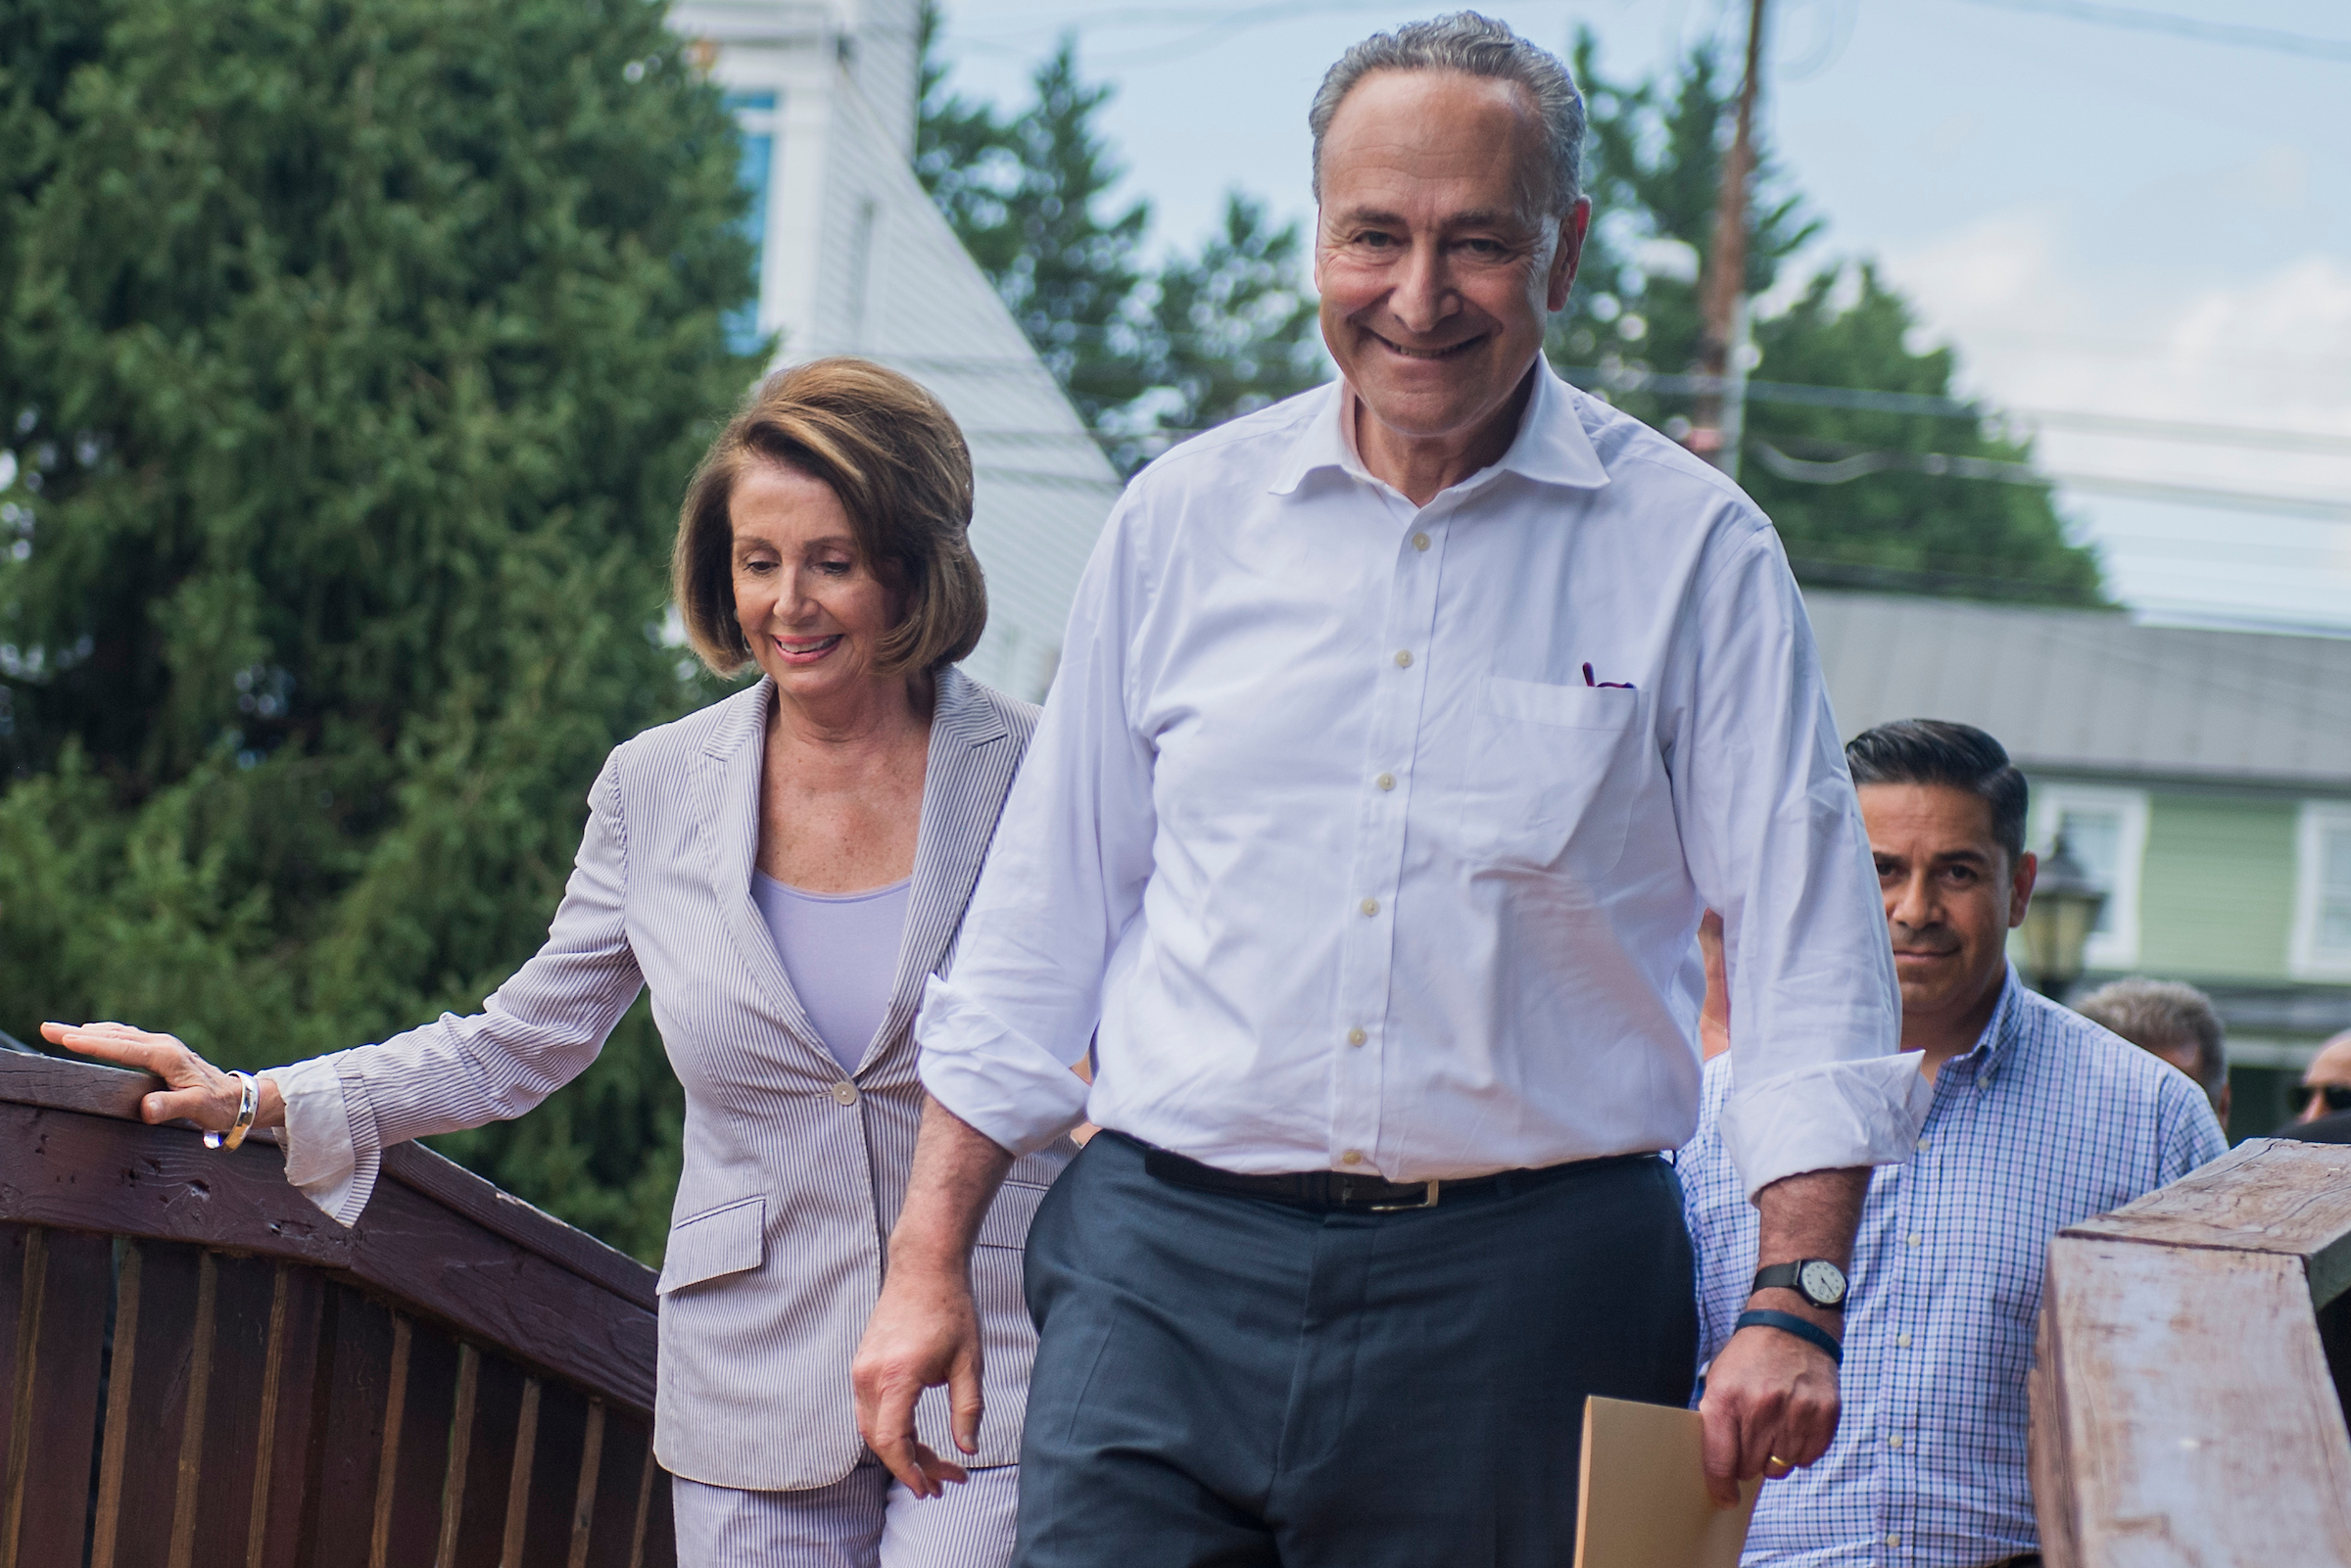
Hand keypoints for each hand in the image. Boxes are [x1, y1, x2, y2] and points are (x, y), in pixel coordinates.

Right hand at [40, 1020, 279, 1131]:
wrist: (238, 1098)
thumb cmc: (217, 1105)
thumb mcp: (196, 1109)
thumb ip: (170, 1108)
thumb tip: (145, 1110)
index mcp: (167, 1056)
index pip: (122, 1048)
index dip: (93, 1044)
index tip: (67, 1039)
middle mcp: (163, 1045)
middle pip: (114, 1036)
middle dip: (78, 1033)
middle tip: (47, 1028)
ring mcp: (162, 1046)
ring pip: (119, 1035)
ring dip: (89, 1032)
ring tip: (61, 1031)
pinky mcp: (162, 1051)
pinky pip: (127, 1038)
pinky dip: (106, 1035)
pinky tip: (94, 1033)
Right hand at [851, 1258, 982, 1496]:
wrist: (924, 1266)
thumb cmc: (951, 1309)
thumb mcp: (969, 1362)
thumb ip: (968, 1410)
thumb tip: (968, 1449)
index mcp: (897, 1376)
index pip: (893, 1441)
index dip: (911, 1471)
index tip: (931, 1489)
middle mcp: (870, 1376)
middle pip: (880, 1441)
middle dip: (912, 1467)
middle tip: (945, 1482)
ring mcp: (861, 1369)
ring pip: (872, 1428)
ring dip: (901, 1451)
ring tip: (935, 1466)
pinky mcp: (862, 1364)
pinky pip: (870, 1410)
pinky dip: (891, 1430)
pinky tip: (916, 1439)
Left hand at [1697, 1310, 1840, 1506]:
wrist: (1792, 1327)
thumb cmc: (1749, 1358)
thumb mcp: (1718, 1380)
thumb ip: (1717, 1423)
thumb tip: (1718, 1470)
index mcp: (1727, 1398)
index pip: (1721, 1461)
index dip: (1720, 1486)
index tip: (1724, 1497)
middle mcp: (1761, 1407)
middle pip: (1751, 1468)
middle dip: (1748, 1461)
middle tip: (1751, 1438)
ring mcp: (1796, 1412)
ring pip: (1780, 1468)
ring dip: (1775, 1456)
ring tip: (1774, 1427)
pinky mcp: (1824, 1415)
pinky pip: (1807, 1459)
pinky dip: (1799, 1450)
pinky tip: (1794, 1424)